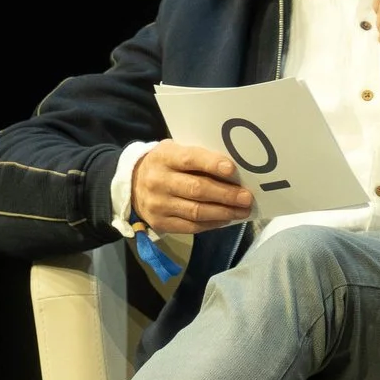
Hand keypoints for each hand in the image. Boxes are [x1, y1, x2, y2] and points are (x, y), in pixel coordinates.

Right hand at [132, 141, 252, 231]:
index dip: (212, 164)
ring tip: (242, 211)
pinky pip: (191, 227)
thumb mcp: (174, 152)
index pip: (190, 159)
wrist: (132, 185)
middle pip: (197, 189)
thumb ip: (197, 157)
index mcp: (164, 157)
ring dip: (224, 212)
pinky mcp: (160, 223)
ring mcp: (158, 205)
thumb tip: (233, 171)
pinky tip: (226, 219)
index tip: (232, 170)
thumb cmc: (165, 165)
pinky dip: (212, 224)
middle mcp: (158, 181)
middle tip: (247, 198)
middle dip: (226, 194)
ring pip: (196, 211)